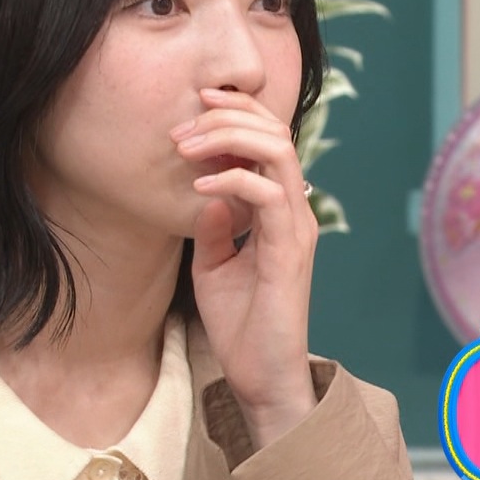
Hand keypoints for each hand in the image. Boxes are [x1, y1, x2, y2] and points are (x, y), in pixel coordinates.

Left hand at [170, 88, 319, 448]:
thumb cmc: (240, 324)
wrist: (259, 377)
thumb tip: (207, 188)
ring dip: (229, 137)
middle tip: (183, 124)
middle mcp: (294, 210)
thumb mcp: (213, 264)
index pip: (269, 139)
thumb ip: (214, 225)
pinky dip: (232, 179)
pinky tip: (198, 184)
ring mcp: (296, 227)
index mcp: (279, 209)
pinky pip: (268, 194)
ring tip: (187, 144)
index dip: (238, 111)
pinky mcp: (289, 250)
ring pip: (278, 151)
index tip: (196, 103)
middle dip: (228, 115)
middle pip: (276, 132)